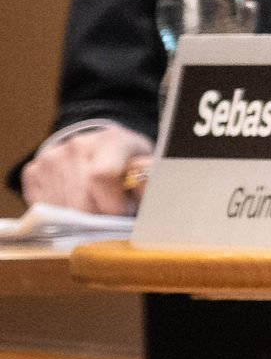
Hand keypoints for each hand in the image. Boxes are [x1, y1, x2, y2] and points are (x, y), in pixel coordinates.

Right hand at [21, 121, 149, 213]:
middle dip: (97, 217)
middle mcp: (77, 146)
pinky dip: (60, 213)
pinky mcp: (33, 171)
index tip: (122, 213)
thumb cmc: (128, 162)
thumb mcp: (148, 168)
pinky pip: (43, 206)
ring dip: (79, 217)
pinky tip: (75, 202)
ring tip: (95, 205)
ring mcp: (51, 157)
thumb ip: (149, 179)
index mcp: (111, 141)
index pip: (103, 176)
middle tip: (109, 215)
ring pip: (61, 208)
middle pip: (81, 201)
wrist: (99, 147)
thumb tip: (140, 181)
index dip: (112, 205)